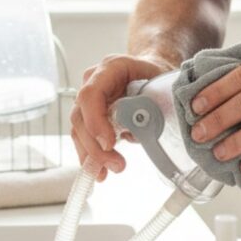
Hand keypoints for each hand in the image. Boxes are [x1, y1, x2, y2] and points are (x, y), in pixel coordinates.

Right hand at [70, 55, 168, 180]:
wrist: (152, 69)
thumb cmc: (157, 74)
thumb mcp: (161, 82)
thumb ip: (152, 101)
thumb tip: (142, 127)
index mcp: (110, 68)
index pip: (91, 94)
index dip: (95, 121)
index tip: (109, 143)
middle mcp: (93, 82)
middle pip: (81, 116)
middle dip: (95, 146)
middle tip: (117, 164)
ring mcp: (89, 99)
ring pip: (79, 129)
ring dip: (92, 154)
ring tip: (110, 171)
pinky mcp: (90, 115)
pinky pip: (84, 137)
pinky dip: (91, 156)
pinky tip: (99, 172)